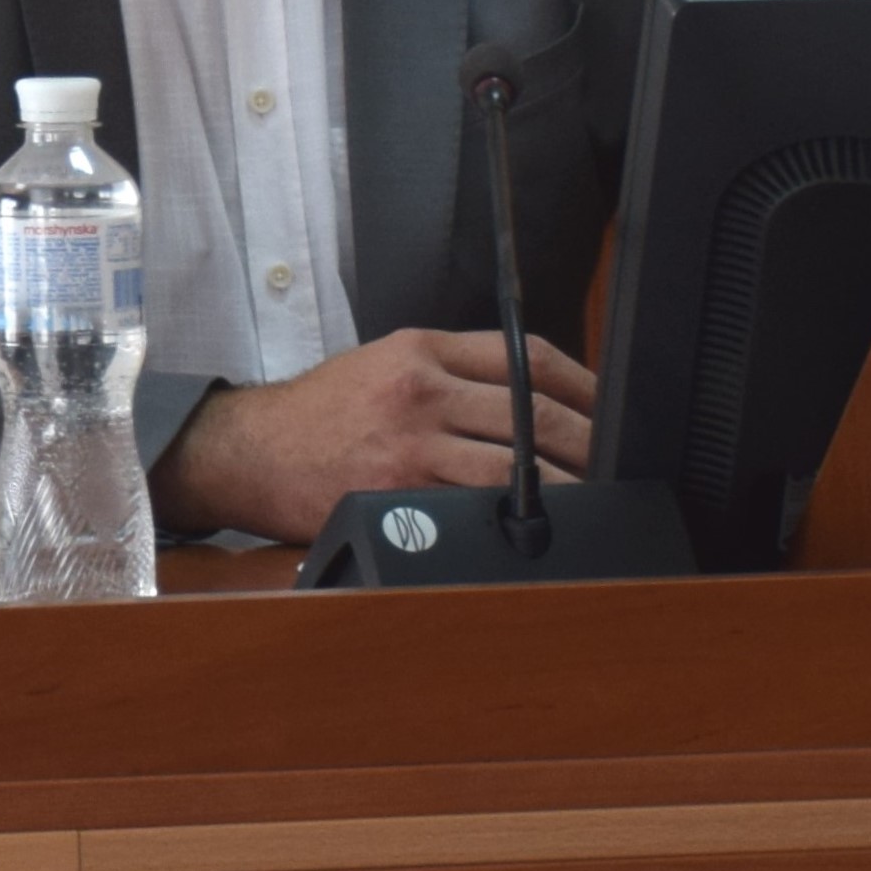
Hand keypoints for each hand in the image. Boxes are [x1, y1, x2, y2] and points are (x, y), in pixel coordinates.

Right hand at [151, 327, 595, 544]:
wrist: (251, 450)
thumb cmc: (320, 414)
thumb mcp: (380, 364)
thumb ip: (449, 373)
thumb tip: (533, 399)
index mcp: (419, 348)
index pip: (525, 356)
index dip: (583, 384)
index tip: (610, 407)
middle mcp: (420, 386)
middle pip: (535, 408)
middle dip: (591, 440)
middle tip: (619, 462)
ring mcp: (412, 438)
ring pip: (520, 461)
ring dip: (571, 485)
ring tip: (597, 499)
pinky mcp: (402, 488)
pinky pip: (484, 501)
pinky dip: (523, 513)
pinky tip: (543, 523)